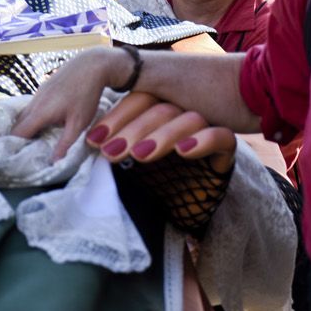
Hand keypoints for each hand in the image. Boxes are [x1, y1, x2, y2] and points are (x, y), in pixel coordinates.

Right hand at [11, 48, 128, 158]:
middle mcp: (34, 103)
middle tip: (20, 155)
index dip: (13, 147)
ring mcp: (37, 94)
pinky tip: (40, 124)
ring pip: (23, 115)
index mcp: (40, 113)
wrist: (91, 64)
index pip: (18, 133)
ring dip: (23, 128)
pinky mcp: (42, 89)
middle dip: (16, 139)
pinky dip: (30, 118)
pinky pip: (30, 107)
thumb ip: (65, 144)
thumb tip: (53, 163)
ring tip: (30, 143)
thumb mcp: (78, 123)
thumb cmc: (86, 95)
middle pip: (17, 124)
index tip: (13, 160)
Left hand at [86, 91, 235, 174]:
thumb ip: (115, 150)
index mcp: (160, 112)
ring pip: (188, 118)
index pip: (139, 100)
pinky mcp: (227, 148)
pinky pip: (221, 136)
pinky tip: (183, 151)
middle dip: (133, 129)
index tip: (94, 141)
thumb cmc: (157, 185)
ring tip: (139, 155)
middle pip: (161, 107)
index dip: (116, 118)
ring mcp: (208, 127)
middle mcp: (183, 113)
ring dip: (162, 135)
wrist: (192, 210)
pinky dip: (202, 141)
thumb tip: (83, 146)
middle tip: (111, 151)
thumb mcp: (131, 165)